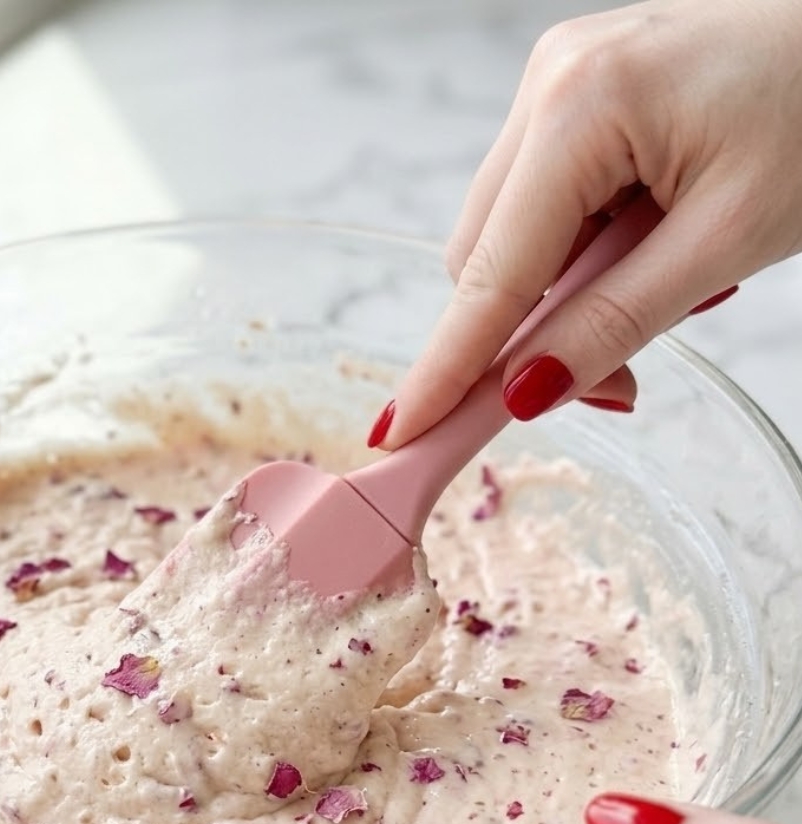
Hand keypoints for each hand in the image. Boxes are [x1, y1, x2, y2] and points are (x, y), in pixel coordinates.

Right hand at [371, 0, 801, 448]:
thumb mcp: (728, 239)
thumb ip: (615, 321)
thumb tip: (525, 393)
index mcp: (579, 106)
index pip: (490, 274)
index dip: (446, 367)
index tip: (401, 434)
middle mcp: (549, 84)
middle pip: (485, 258)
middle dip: (528, 334)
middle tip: (613, 385)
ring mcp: (558, 83)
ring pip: (511, 236)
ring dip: (562, 294)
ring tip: (662, 290)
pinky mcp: (578, 94)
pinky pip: (543, 203)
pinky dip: (582, 252)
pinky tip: (648, 245)